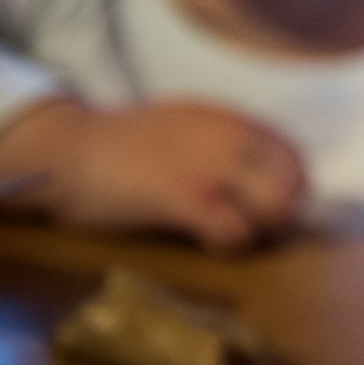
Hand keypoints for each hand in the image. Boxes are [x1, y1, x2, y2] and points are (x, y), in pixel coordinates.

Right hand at [0, 96, 305, 250]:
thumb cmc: (123, 143)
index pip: (292, 154)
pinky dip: (232, 244)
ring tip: (234, 236)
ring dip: (260, 230)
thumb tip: (257, 169)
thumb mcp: (187, 123)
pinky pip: (234, 230)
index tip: (274, 206)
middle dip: (281, 213)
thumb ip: (223, 139)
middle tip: (257, 229)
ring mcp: (211, 168)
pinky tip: (211, 244)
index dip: (292, 186)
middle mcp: (231, 139)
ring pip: (273, 207)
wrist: (71, 150)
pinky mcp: (185, 198)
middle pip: (292, 183)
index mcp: (232, 120)